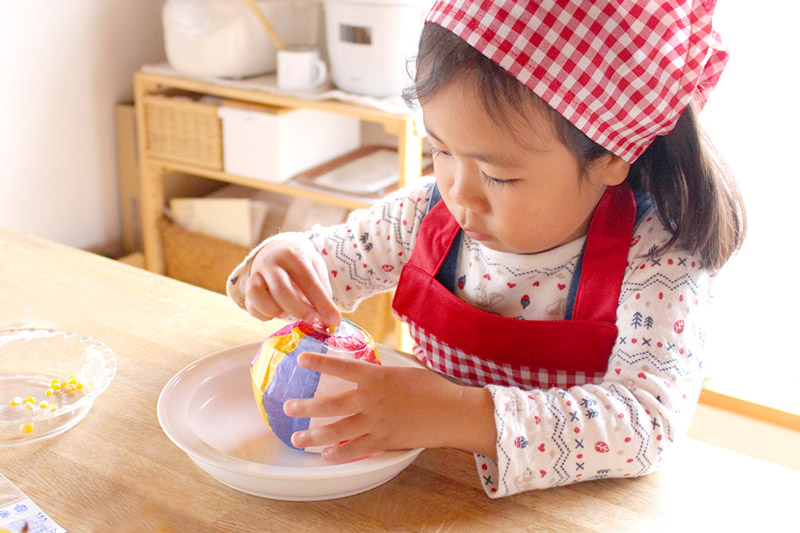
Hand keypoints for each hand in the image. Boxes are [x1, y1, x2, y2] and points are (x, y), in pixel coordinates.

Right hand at [244, 238, 340, 326]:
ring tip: (286, 314)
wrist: (278, 249)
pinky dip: (262, 314)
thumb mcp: (316, 268)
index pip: (308, 281)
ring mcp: (256, 273)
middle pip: (281, 289)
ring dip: (273, 310)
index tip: (333, 320)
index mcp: (294, 255)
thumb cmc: (301, 262)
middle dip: (298, 309)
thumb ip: (322, 291)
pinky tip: (275, 314)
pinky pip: (250, 304)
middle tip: (311, 319)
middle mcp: (272, 262)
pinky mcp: (248, 286)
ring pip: (257, 294)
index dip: (321, 303)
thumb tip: (329, 319)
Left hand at [283, 352, 496, 461]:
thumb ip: (380, 375)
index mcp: (376, 377)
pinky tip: (326, 455)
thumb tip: (364, 373)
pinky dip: (339, 453)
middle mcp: (370, 399)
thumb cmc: (432, 388)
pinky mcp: (384, 441)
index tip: (301, 359)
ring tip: (298, 438)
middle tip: (289, 408)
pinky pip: (355, 449)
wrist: (451, 412)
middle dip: (305, 407)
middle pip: (330, 404)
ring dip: (314, 435)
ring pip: (336, 431)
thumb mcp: (403, 372)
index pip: (341, 366)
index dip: (319, 362)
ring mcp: (375, 422)